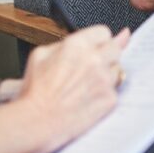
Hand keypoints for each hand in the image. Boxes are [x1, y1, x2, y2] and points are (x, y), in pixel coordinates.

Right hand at [18, 25, 130, 152]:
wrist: (37, 121)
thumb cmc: (35, 91)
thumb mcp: (40, 54)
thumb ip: (64, 43)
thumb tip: (82, 38)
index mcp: (78, 45)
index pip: (103, 32)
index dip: (98, 40)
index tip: (96, 46)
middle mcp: (95, 59)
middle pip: (116, 48)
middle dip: (107, 54)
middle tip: (94, 66)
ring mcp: (105, 80)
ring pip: (117, 70)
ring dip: (107, 74)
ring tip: (86, 86)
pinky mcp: (109, 99)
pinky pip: (115, 90)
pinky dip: (105, 94)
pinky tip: (89, 99)